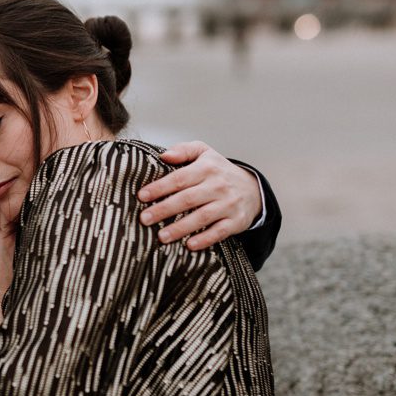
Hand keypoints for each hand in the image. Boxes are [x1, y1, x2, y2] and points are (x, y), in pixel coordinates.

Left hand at [135, 141, 261, 250]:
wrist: (253, 189)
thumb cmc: (220, 171)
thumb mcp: (205, 153)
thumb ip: (184, 150)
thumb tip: (164, 156)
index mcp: (207, 168)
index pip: (180, 178)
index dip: (160, 187)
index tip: (142, 196)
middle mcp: (218, 185)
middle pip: (187, 199)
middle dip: (164, 209)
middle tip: (144, 218)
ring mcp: (228, 204)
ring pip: (202, 217)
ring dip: (180, 228)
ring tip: (161, 236)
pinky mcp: (236, 221)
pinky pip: (219, 231)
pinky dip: (205, 239)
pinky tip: (189, 245)